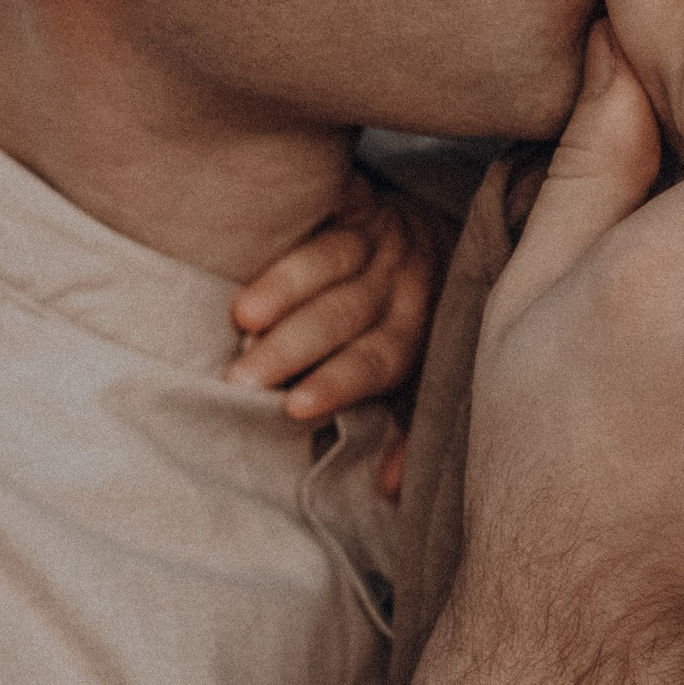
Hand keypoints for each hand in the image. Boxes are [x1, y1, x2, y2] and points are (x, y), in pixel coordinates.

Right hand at [224, 174, 451, 493]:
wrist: (442, 237)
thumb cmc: (417, 328)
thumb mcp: (427, 382)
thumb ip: (409, 433)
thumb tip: (388, 488)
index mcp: (413, 331)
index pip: (375, 361)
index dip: (337, 384)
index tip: (294, 408)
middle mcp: (398, 282)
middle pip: (344, 315)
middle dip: (293, 347)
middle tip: (242, 378)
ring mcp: (378, 234)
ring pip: (330, 258)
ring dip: (284, 286)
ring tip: (241, 315)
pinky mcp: (358, 197)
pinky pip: (330, 197)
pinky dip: (297, 207)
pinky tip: (255, 216)